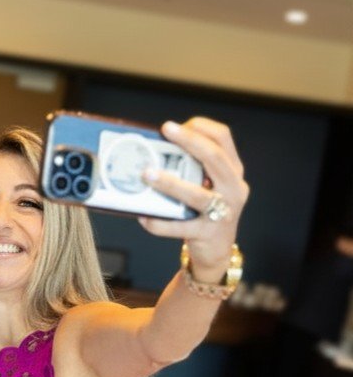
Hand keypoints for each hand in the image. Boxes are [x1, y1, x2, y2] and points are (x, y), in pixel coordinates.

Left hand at [138, 117, 248, 272]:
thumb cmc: (205, 210)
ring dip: (170, 183)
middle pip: (214, 158)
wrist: (217, 250)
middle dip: (189, 141)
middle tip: (166, 129)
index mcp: (233, 171)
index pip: (224, 139)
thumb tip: (155, 147)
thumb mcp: (209, 184)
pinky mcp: (206, 233)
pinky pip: (179, 226)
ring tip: (147, 174)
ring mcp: (222, 212)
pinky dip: (158, 222)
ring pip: (196, 194)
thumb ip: (192, 167)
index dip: (201, 127)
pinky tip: (142, 216)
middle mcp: (233, 188)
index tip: (174, 125)